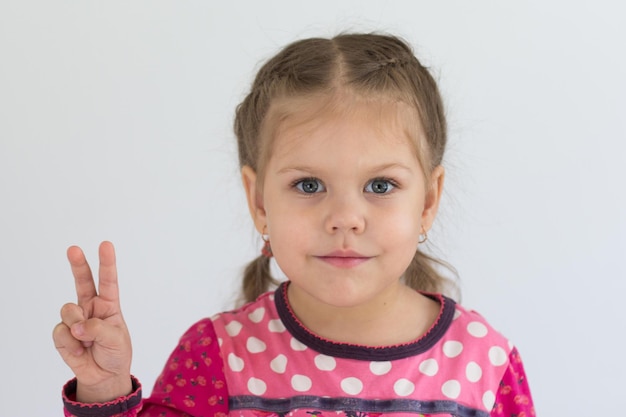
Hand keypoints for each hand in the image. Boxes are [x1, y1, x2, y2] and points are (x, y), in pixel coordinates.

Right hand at [53, 241, 132, 402]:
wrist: (103, 376)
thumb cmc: (115, 353)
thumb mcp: (116, 340)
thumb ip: (98, 329)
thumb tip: (77, 326)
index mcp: (109, 304)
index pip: (108, 280)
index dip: (107, 263)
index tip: (105, 245)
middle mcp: (91, 307)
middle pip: (82, 281)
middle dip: (78, 264)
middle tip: (73, 249)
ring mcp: (75, 319)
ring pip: (68, 310)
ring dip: (77, 325)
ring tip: (86, 340)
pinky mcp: (63, 333)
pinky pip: (61, 331)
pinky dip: (70, 343)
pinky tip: (79, 350)